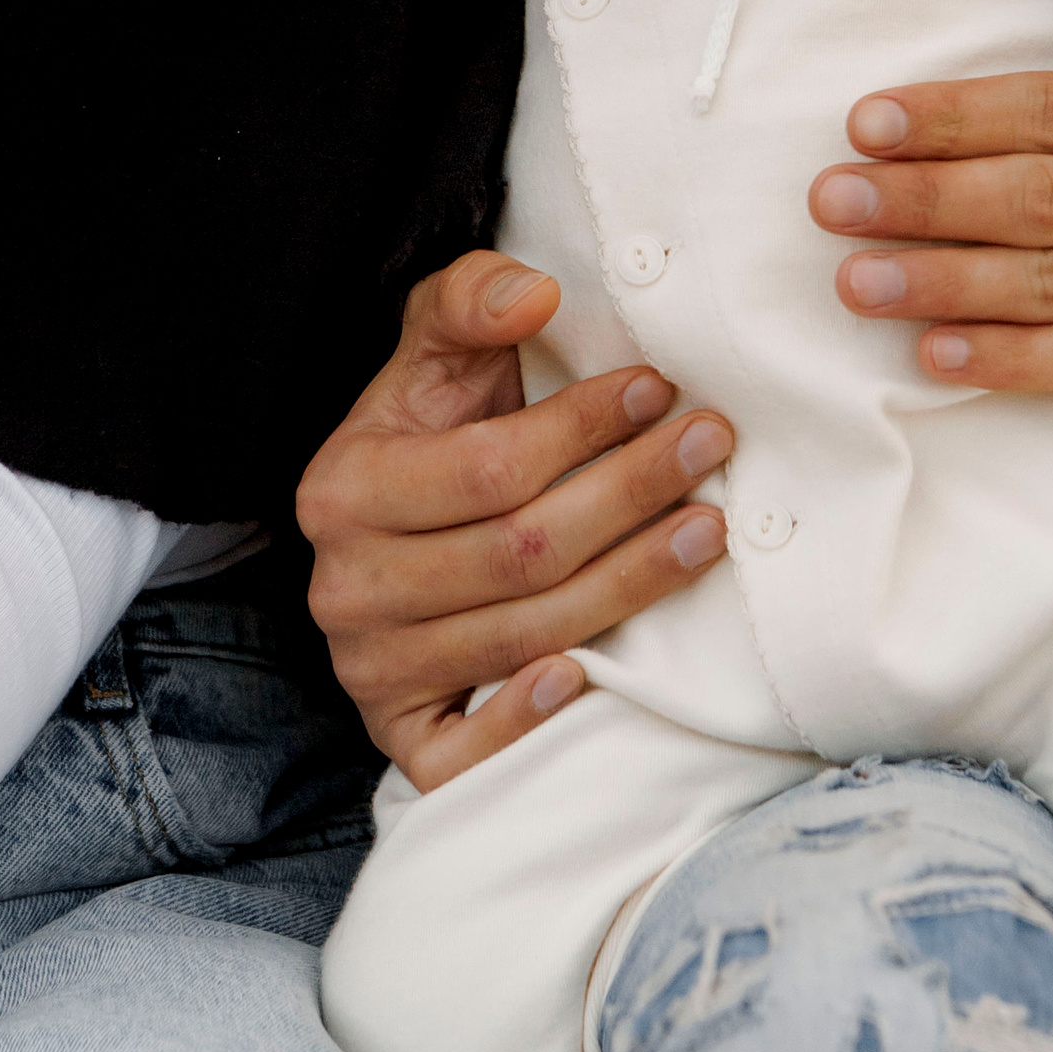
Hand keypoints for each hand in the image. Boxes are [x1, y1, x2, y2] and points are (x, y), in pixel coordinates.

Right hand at [296, 250, 731, 790]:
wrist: (398, 531)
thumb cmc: (436, 430)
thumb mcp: (436, 349)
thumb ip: (472, 299)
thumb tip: (536, 296)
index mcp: (343, 489)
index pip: (488, 468)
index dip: (583, 427)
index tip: (659, 389)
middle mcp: (346, 589)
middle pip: (518, 554)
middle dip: (628, 495)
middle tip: (710, 447)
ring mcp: (372, 672)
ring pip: (521, 636)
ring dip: (629, 585)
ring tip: (708, 529)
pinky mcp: (406, 741)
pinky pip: (464, 755)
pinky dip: (526, 719)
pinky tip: (592, 674)